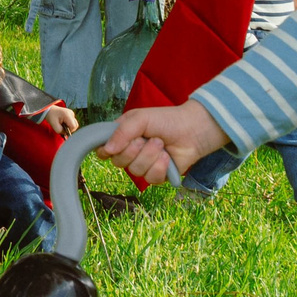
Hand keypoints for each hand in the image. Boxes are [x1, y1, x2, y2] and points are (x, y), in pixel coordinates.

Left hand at [38, 103, 79, 134]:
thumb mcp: (54, 125)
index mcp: (67, 115)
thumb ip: (61, 131)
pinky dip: (68, 124)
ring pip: (74, 124)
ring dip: (69, 127)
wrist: (49, 110)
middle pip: (75, 125)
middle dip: (70, 129)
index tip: (63, 130)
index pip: (73, 126)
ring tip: (62, 125)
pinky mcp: (71, 114)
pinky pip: (72, 122)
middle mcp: (71, 113)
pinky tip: (63, 123)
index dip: (69, 130)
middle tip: (62, 128)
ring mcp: (71, 113)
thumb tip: (66, 133)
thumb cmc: (51, 116)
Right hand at [99, 101, 225, 185]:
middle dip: (133, 150)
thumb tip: (106, 150)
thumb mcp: (140, 118)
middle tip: (146, 139)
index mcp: (122, 137)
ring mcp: (144, 165)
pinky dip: (160, 167)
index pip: (103, 150)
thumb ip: (122, 132)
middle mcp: (130, 152)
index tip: (112, 147)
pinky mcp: (157, 175)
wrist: (192, 130)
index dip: (106, 150)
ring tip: (161, 144)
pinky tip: (167, 157)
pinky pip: (150, 178)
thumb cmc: (166, 120)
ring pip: (135, 171)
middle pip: (118, 162)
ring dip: (150, 156)